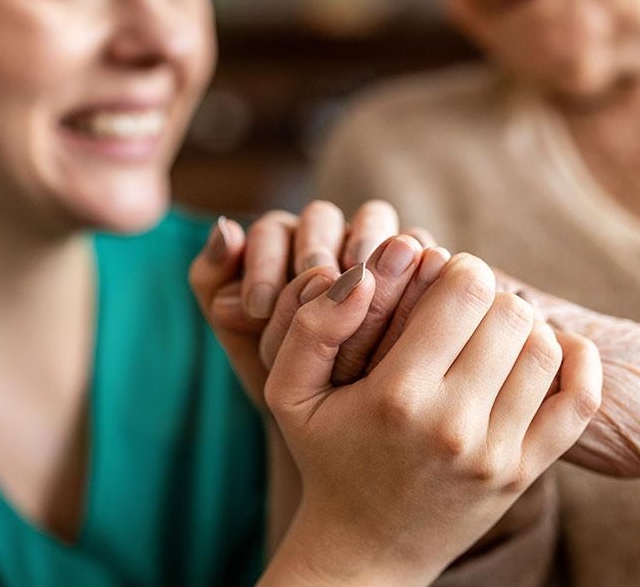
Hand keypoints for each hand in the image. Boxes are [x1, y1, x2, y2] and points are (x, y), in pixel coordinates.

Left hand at [190, 200, 433, 407]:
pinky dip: (412, 271)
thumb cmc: (283, 375)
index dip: (264, 263)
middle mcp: (332, 236)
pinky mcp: (422, 265)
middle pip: (324, 219)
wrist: (339, 421)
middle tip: (311, 288)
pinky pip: (421, 252)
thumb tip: (225, 231)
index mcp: (284, 244)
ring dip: (366, 250)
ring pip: (375, 223)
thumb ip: (217, 286)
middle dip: (314, 253)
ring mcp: (379, 247)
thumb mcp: (243, 339)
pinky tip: (406, 304)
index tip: (257, 307)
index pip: (272, 232)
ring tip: (360, 290)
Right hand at [260, 254, 601, 586]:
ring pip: (545, 348)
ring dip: (524, 326)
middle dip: (489, 295)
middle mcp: (453, 425)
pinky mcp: (524, 474)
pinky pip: (579, 402)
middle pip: (511, 313)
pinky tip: (548, 350)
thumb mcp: (290, 392)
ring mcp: (496, 455)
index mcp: (397, 396)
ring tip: (491, 334)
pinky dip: (579, 363)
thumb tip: (363, 273)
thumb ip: (314, 325)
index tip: (439, 280)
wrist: (363, 550)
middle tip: (464, 308)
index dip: (457, 267)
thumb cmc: (327, 457)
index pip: (464, 291)